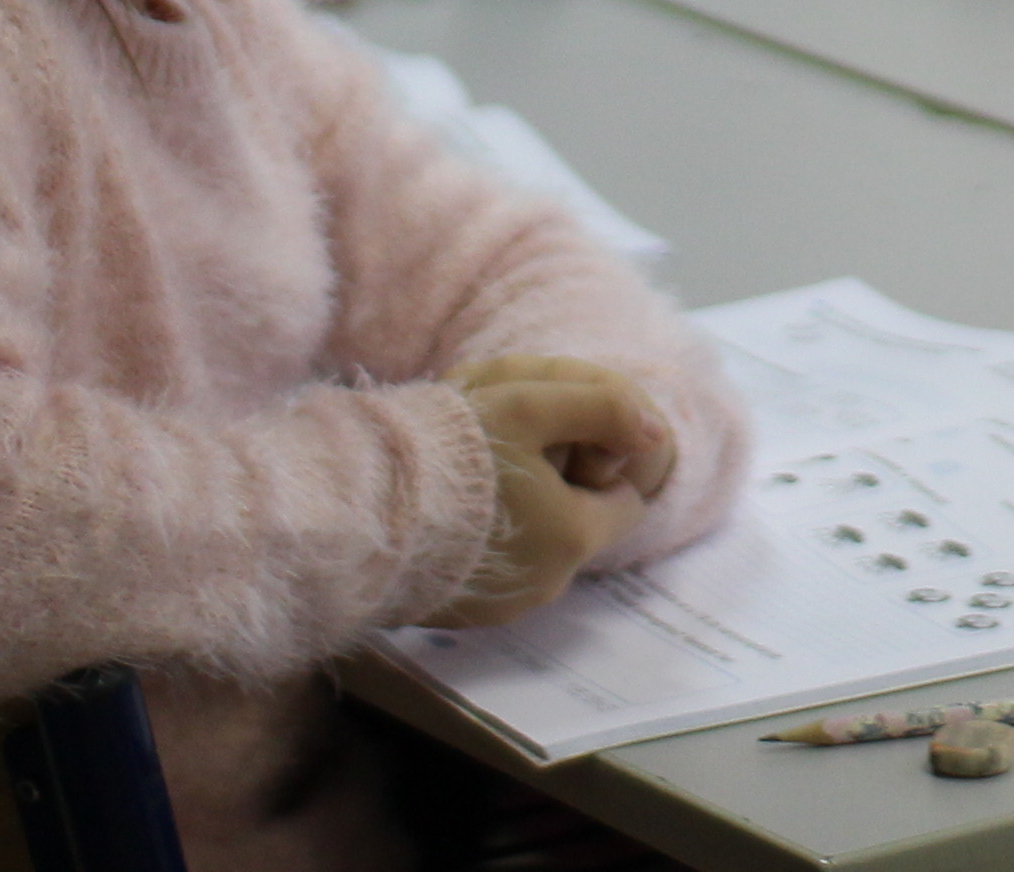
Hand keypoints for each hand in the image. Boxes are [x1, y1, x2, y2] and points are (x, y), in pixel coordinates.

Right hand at [423, 357, 671, 626]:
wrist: (359, 510)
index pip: (627, 501)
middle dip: (556, 486)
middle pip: (578, 523)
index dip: (599, 463)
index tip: (553, 442)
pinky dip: (483, 540)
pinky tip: (448, 512)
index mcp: (575, 537)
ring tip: (469, 479)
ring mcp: (503, 606)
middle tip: (506, 452)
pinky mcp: (461, 614)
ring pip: (536, 546)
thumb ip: (604, 406)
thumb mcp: (530, 401)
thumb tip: (655, 433)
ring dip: (518, 513)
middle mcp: (548, 584)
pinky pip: (495, 568)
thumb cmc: (453, 449)